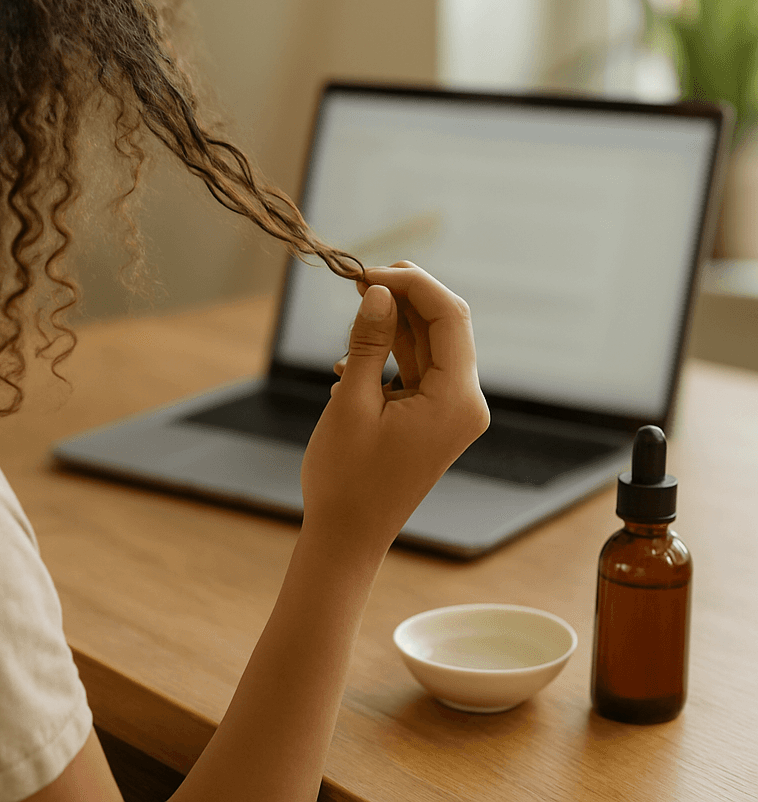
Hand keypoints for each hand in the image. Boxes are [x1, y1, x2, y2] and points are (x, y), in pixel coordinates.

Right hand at [302, 263, 488, 550]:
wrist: (348, 537)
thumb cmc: (347, 479)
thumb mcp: (351, 402)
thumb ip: (368, 342)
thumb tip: (376, 291)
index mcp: (457, 399)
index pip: (449, 317)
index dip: (411, 284)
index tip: (366, 273)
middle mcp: (465, 402)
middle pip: (445, 325)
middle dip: (404, 296)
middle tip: (358, 278)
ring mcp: (451, 410)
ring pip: (429, 344)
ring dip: (393, 322)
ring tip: (352, 308)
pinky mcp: (433, 416)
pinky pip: (418, 368)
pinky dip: (389, 352)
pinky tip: (350, 358)